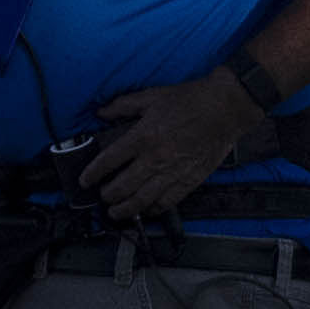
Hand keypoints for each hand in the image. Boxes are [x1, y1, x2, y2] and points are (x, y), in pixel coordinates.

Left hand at [72, 67, 263, 225]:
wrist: (225, 109)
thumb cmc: (189, 100)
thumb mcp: (151, 96)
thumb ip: (123, 105)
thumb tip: (101, 112)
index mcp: (142, 137)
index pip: (108, 161)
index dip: (92, 174)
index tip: (85, 181)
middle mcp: (154, 159)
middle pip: (122, 187)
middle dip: (107, 196)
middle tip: (102, 197)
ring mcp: (172, 172)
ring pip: (142, 200)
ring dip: (125, 209)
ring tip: (116, 212)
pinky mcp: (190, 181)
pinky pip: (167, 203)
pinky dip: (152, 210)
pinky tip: (145, 211)